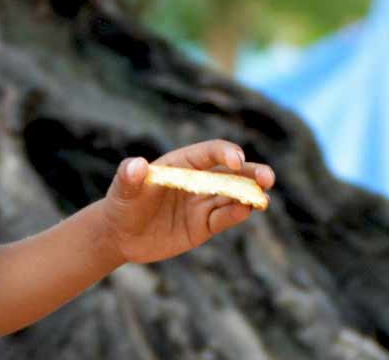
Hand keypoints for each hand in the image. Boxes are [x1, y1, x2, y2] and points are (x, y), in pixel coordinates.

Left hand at [101, 140, 275, 264]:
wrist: (119, 235)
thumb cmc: (121, 205)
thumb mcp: (122, 191)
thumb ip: (129, 177)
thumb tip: (136, 165)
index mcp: (180, 164)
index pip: (208, 153)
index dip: (224, 153)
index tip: (235, 161)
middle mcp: (196, 181)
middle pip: (230, 173)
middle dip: (251, 172)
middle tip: (268, 177)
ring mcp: (202, 203)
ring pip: (233, 195)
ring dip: (250, 195)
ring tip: (262, 198)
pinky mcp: (204, 225)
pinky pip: (224, 217)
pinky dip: (236, 213)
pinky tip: (246, 210)